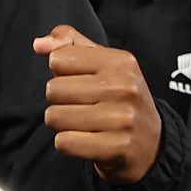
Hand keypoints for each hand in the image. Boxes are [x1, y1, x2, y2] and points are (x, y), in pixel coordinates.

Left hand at [35, 25, 162, 184]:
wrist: (151, 142)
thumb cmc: (119, 98)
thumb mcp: (103, 62)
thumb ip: (69, 42)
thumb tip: (39, 45)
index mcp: (120, 61)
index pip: (58, 60)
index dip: (62, 73)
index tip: (82, 83)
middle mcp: (123, 87)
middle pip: (53, 90)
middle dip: (60, 100)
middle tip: (82, 106)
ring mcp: (122, 119)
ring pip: (55, 117)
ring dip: (62, 124)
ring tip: (83, 123)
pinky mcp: (116, 147)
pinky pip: (64, 142)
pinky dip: (68, 144)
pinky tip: (86, 140)